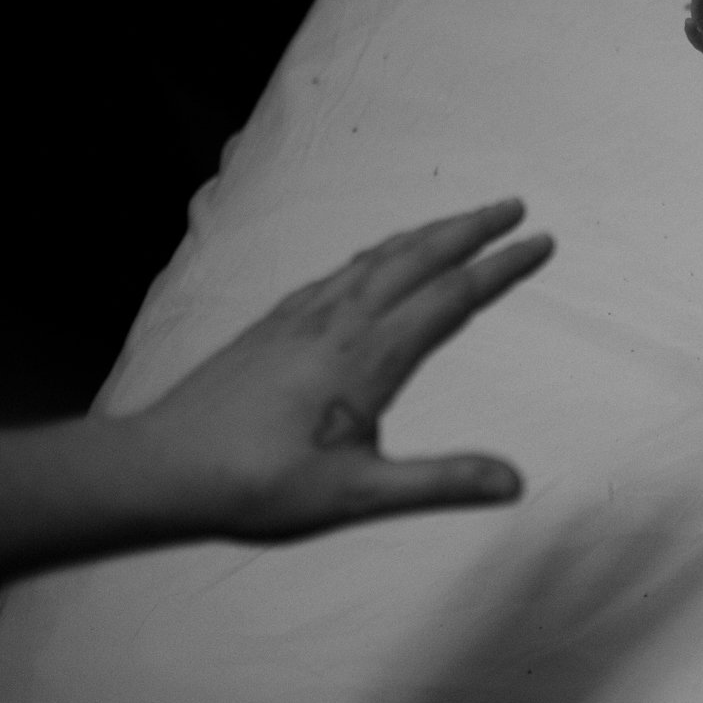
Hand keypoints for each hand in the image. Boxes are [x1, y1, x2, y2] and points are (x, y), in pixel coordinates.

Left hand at [132, 199, 555, 541]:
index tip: (542, 242)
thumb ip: (438, 482)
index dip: (501, 268)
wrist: (160, 466)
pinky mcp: (275, 323)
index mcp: (367, 357)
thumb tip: (513, 481)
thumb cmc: (257, 485)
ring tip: (460, 222)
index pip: (451, 298)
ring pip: (377, 257)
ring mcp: (302, 316)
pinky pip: (341, 270)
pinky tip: (377, 260)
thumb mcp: (355, 495)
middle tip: (513, 207)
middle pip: (417, 257)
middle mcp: (338, 321)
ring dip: (425, 233)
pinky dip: (378, 252)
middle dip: (470, 228)